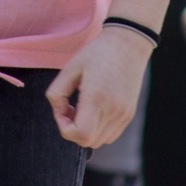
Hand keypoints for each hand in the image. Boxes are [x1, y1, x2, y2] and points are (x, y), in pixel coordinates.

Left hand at [45, 25, 151, 147]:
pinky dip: (98, 129)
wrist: (128, 44)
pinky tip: (95, 109)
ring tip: (83, 107)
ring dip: (86, 130)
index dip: (65, 128)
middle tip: (70, 107)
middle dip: (73, 130)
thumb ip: (56, 93)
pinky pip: (110, 135)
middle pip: (87, 142)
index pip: (80, 134)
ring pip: (99, 141)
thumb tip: (59, 111)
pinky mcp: (129, 114)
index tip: (62, 109)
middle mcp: (113, 109)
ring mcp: (123, 114)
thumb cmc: (96, 53)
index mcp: (97, 96)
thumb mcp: (70, 67)